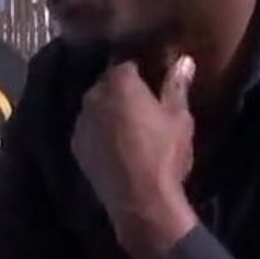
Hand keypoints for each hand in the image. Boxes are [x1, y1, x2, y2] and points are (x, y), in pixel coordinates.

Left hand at [71, 56, 198, 258]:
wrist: (139, 198)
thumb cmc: (164, 153)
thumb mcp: (178, 118)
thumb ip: (176, 85)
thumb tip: (184, 60)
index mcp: (119, 84)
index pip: (125, 64)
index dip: (139, 70)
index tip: (151, 78)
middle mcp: (93, 97)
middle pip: (106, 84)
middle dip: (121, 89)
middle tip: (142, 104)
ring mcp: (80, 121)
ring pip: (95, 106)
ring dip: (107, 110)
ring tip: (128, 125)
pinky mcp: (75, 144)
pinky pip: (88, 128)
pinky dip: (98, 130)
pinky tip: (114, 144)